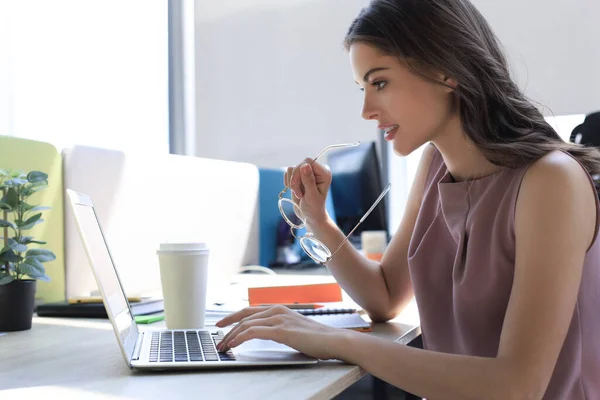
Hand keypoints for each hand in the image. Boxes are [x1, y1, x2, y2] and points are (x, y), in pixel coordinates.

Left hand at [215, 305, 344, 359]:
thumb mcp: (293, 329)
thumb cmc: (317, 338)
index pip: (250, 311)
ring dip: (231, 336)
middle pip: (244, 316)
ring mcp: (278, 319)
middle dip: (228, 328)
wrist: (333, 340)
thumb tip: (265, 333)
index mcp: (279, 309)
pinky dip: (240, 338)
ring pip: (246, 324)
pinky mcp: (280, 330)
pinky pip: (253, 332)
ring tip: (224, 346)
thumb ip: (279, 328)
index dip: (233, 317)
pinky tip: (234, 344)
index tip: (222, 324)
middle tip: (218, 339)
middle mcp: (277, 310)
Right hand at [285, 159, 331, 225]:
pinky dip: (288, 183)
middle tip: (298, 194)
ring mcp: (307, 173)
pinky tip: (295, 191)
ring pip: (292, 169)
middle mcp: (316, 171)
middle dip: (295, 180)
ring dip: (292, 183)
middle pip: (298, 165)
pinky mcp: (299, 177)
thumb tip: (305, 165)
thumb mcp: (312, 196)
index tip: (296, 186)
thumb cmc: (314, 208)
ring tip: (298, 194)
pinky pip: (288, 173)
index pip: (307, 162)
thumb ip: (309, 181)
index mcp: (324, 173)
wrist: (309, 216)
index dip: (299, 172)